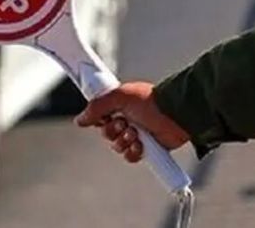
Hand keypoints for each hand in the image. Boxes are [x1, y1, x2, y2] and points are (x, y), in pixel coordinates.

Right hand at [74, 81, 189, 162]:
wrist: (175, 115)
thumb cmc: (150, 101)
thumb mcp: (119, 96)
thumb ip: (96, 107)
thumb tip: (79, 120)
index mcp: (120, 105)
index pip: (100, 116)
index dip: (99, 119)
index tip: (105, 117)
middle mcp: (127, 120)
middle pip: (106, 133)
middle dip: (112, 131)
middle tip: (124, 124)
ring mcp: (136, 135)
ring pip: (117, 146)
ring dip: (124, 141)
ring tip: (135, 134)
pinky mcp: (146, 149)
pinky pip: (130, 156)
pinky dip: (133, 152)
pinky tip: (140, 145)